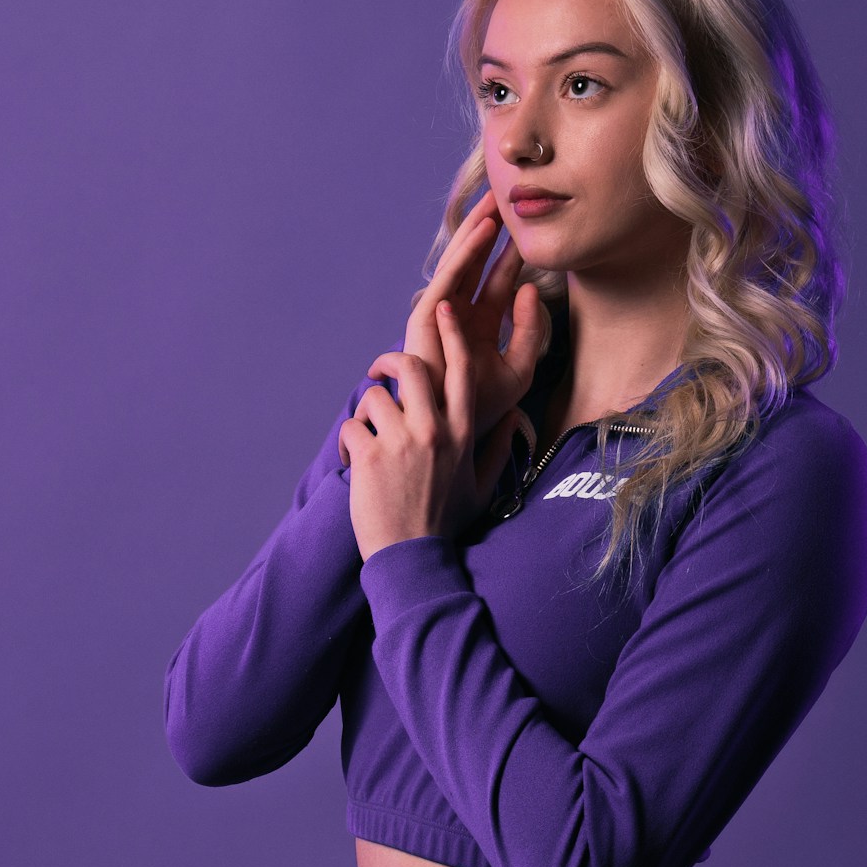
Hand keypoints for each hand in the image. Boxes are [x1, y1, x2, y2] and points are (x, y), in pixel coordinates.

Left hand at [340, 297, 525, 561]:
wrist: (412, 558)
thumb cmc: (446, 523)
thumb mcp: (482, 487)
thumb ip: (497, 451)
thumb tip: (514, 424)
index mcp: (464, 433)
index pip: (462, 370)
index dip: (452, 334)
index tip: (443, 308)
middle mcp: (436, 430)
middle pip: (415, 366)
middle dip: (393, 362)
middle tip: (381, 372)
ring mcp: (402, 441)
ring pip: (377, 396)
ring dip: (368, 413)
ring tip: (370, 440)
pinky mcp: (370, 454)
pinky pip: (354, 426)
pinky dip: (352, 441)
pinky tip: (359, 465)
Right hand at [402, 189, 550, 443]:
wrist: (453, 429)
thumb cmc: (481, 406)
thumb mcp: (519, 369)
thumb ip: (530, 332)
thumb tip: (531, 290)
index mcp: (480, 325)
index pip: (498, 280)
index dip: (512, 253)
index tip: (529, 225)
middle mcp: (459, 315)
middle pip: (475, 263)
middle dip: (488, 231)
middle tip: (504, 198)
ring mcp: (441, 315)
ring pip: (460, 264)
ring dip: (474, 233)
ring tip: (492, 204)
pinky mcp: (426, 319)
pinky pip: (448, 279)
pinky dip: (463, 255)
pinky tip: (481, 234)